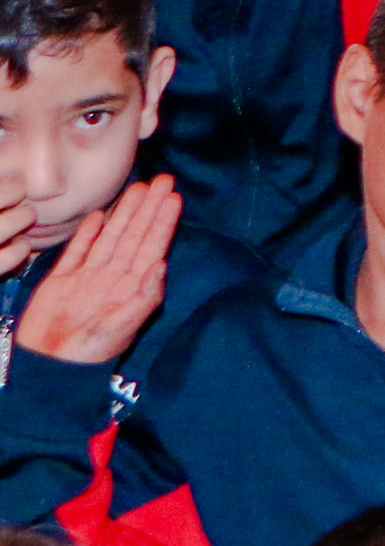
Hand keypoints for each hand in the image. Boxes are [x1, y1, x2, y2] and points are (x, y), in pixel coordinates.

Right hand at [9, 175, 176, 364]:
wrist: (49, 366)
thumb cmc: (89, 353)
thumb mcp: (123, 327)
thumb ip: (144, 297)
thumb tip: (162, 264)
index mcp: (131, 287)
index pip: (151, 246)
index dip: (162, 221)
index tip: (174, 197)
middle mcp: (113, 277)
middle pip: (134, 234)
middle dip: (149, 207)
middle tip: (162, 179)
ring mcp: (87, 277)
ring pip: (110, 237)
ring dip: (124, 213)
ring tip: (137, 188)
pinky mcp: (61, 281)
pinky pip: (78, 251)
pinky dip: (88, 233)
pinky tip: (98, 215)